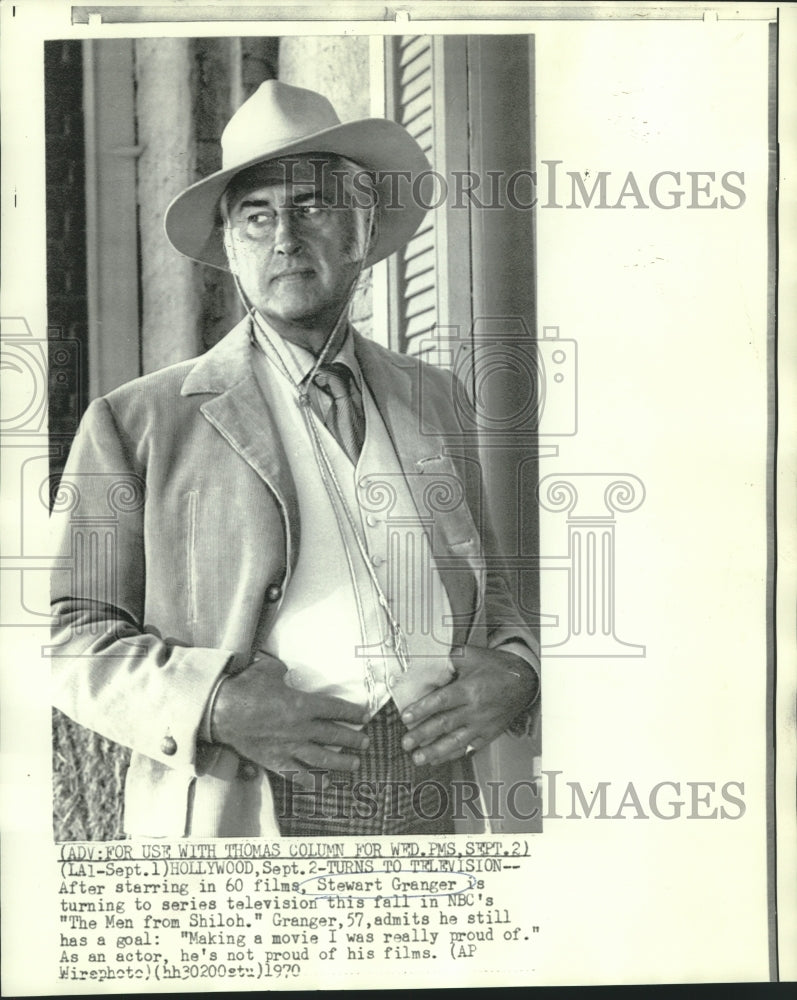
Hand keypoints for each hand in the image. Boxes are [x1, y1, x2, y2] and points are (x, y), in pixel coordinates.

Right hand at [212, 653, 369, 787]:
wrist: (221, 712)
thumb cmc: (245, 688)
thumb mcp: (269, 670)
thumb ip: (283, 671)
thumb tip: (286, 671)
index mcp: (302, 704)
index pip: (335, 709)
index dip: (352, 712)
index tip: (364, 715)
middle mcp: (301, 728)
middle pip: (335, 735)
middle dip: (354, 739)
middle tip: (366, 742)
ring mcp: (290, 747)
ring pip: (323, 758)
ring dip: (341, 761)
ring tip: (354, 764)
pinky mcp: (276, 761)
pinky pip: (298, 774)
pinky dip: (313, 781)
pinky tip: (326, 783)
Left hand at [399, 645, 538, 766]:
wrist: (525, 681)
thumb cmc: (497, 668)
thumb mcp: (472, 655)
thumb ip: (449, 658)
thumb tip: (427, 661)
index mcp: (469, 689)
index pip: (441, 701)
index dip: (422, 709)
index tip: (406, 717)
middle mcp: (475, 709)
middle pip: (445, 724)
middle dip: (423, 735)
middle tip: (406, 743)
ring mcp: (482, 725)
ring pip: (456, 741)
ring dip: (435, 752)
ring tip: (418, 758)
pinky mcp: (488, 734)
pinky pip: (468, 748)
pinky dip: (452, 755)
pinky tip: (438, 759)